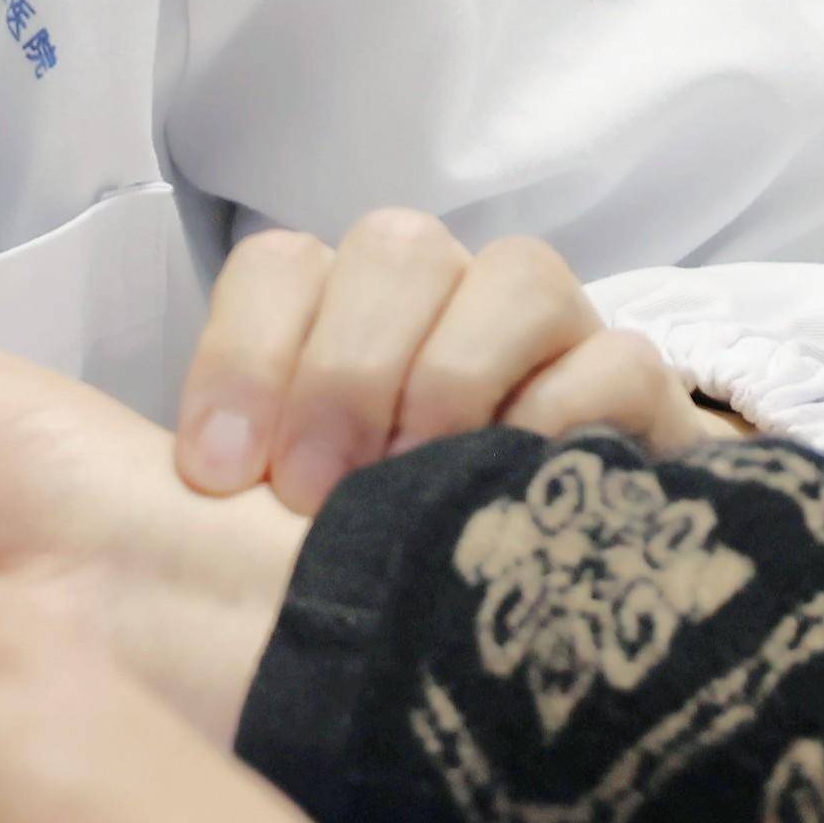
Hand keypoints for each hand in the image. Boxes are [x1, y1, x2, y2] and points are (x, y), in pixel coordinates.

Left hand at [171, 210, 708, 511]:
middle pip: (394, 251)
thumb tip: (186, 489)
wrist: (563, 571)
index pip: (280, 267)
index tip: (218, 476)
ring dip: (450, 379)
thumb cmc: (396, 531)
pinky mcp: (637, 382)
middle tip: (315, 494)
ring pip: (513, 276)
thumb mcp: (298, 502)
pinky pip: (611, 362)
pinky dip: (556, 421)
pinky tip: (514, 491)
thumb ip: (238, 478)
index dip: (240, 357)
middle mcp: (446, 292)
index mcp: (345, 307)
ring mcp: (551, 328)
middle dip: (343, 374)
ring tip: (415, 481)